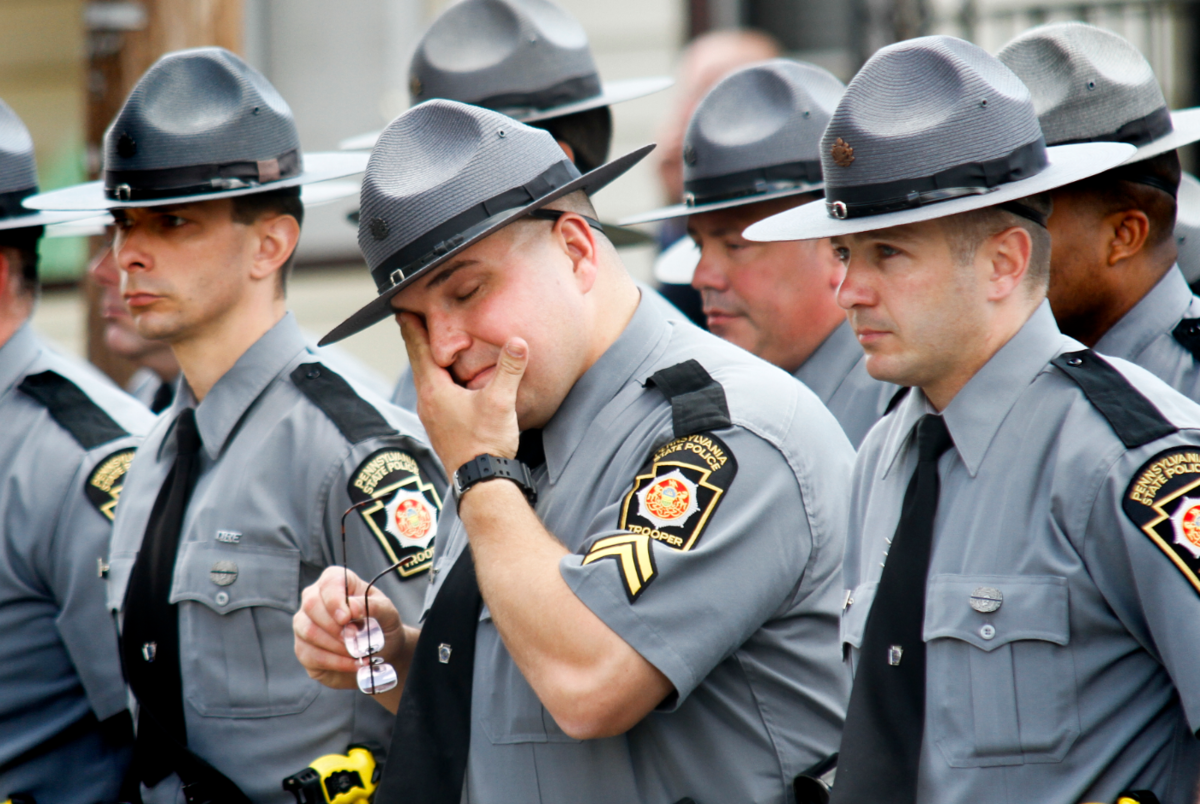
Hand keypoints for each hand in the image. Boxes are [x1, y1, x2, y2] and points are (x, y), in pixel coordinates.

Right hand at [293, 566, 404, 689]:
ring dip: (337, 646)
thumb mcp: (387, 612)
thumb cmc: (382, 625)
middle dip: (336, 626)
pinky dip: (337, 662)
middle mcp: (314, 598)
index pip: (328, 582)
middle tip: (356, 638)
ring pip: (308, 631)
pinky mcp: (303, 649)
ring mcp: (304, 624)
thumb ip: (372, 606)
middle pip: (312, 605)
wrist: (381, 653)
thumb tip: (352, 607)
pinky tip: (354, 664)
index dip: (336, 600)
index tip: (348, 617)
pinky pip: (311, 655)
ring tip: (360, 652)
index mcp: (336, 581)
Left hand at [400, 312, 526, 474]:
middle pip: (419, 363)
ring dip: (428, 362)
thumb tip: (518, 341)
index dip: (412, 328)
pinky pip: (434, 395)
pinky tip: (449, 383)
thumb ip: (509, 370)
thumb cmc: (486, 444)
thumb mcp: (501, 402)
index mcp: (435, 390)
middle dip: (417, 341)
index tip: (401, 310)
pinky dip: (437, 380)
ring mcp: (432, 417)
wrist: (481, 483)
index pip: (418, 350)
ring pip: (426, 380)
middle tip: (413, 320)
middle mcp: (428, 402)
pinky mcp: (441, 428)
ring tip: (432, 347)